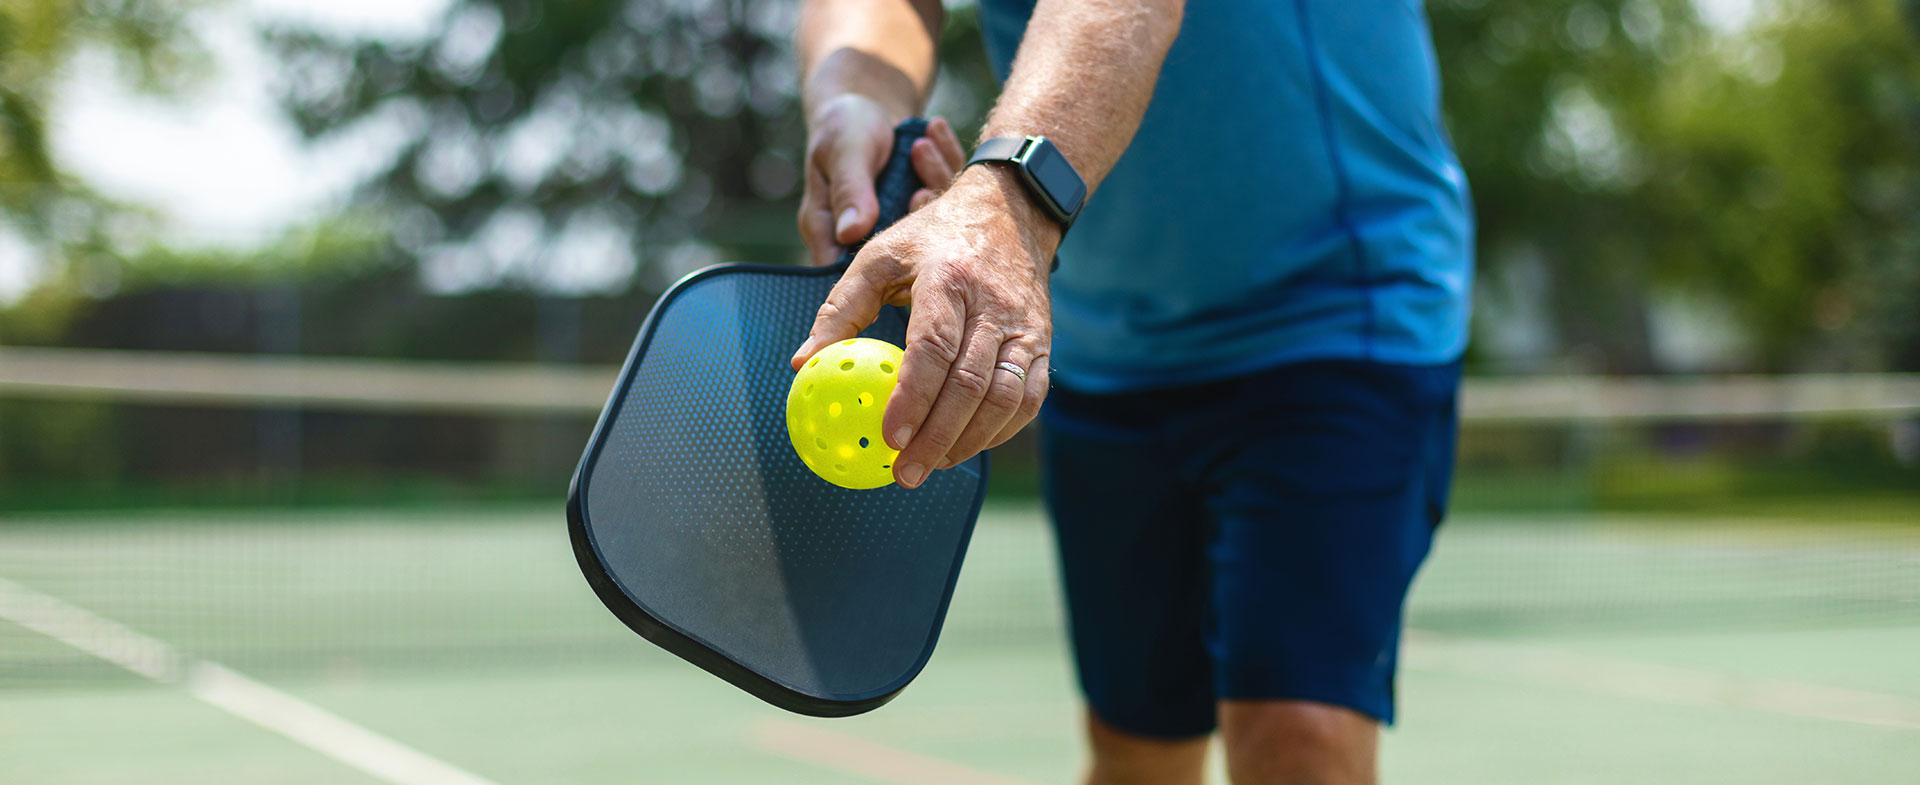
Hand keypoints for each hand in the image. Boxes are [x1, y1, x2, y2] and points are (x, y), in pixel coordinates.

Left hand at [791, 166, 1058, 488]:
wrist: (1011, 211)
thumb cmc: (933, 237)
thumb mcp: (879, 255)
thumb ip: (840, 308)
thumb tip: (802, 362)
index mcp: (947, 278)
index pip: (933, 347)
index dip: (912, 397)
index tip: (889, 437)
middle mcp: (992, 304)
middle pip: (971, 384)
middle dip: (937, 437)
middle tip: (906, 473)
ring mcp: (1025, 327)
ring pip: (1006, 397)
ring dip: (970, 442)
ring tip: (934, 466)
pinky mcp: (1044, 343)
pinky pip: (1029, 398)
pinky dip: (1001, 431)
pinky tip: (969, 446)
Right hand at [797, 95, 967, 265]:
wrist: (868, 104)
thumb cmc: (844, 127)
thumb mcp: (844, 151)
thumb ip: (849, 190)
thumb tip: (850, 233)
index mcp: (829, 231)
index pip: (848, 271)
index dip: (880, 266)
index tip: (905, 229)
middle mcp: (866, 236)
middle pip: (898, 252)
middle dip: (917, 216)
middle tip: (922, 187)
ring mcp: (900, 224)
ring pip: (930, 222)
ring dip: (933, 179)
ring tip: (922, 145)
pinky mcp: (927, 210)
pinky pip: (946, 195)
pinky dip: (945, 161)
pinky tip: (937, 130)